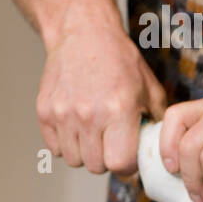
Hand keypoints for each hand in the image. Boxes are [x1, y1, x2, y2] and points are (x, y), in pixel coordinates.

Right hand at [36, 19, 167, 174]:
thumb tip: (158, 151)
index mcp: (118, 109)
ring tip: (93, 134)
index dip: (128, 167)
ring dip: (85, 153)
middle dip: (106, 160)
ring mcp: (63, 114)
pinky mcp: (44, 112)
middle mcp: (88, 115)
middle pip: (96, 167)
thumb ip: (156, 122)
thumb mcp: (149, 87)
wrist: (82, 35)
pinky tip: (76, 128)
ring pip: (74, 160)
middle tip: (111, 144)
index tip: (129, 158)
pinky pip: (55, 148)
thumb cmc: (118, 60)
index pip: (120, 164)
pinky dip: (66, 144)